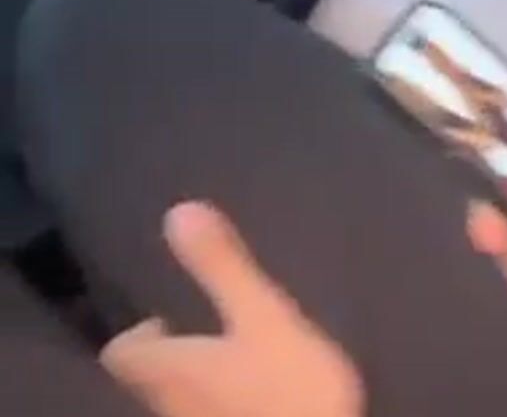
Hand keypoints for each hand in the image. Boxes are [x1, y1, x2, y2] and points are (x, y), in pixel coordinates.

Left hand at [101, 203, 364, 416]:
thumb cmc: (285, 392)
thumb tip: (180, 210)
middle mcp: (172, 407)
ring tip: (232, 358)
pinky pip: (211, 415)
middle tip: (202, 332)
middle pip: (151, 380)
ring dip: (198, 380)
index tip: (164, 318)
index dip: (134, 336)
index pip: (121, 355)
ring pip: (181, 402)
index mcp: (170, 370)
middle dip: (172, 355)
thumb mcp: (262, 317)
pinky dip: (223, 401)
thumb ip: (222, 268)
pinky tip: (256, 393)